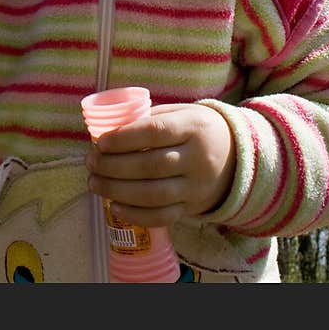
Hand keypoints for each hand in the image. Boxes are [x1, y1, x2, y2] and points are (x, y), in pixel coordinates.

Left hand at [85, 103, 235, 226]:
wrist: (237, 157)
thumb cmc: (198, 129)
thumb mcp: (183, 113)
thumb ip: (151, 118)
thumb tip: (112, 132)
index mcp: (194, 127)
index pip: (155, 132)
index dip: (125, 138)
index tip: (101, 142)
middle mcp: (198, 158)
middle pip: (150, 165)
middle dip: (113, 166)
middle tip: (90, 163)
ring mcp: (196, 187)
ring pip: (153, 194)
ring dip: (118, 191)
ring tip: (94, 183)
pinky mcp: (193, 208)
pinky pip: (163, 216)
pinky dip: (136, 215)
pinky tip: (115, 207)